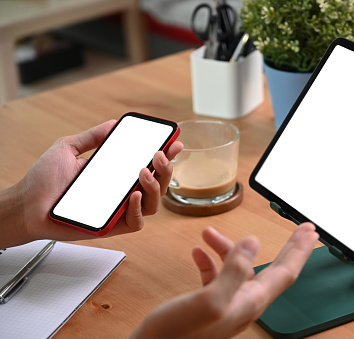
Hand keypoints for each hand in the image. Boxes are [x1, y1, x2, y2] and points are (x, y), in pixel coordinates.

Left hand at [1, 120, 182, 246]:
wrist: (25, 204)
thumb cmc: (43, 181)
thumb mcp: (68, 148)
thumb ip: (91, 136)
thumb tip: (112, 123)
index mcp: (117, 175)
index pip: (149, 165)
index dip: (166, 155)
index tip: (174, 141)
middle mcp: (122, 193)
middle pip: (159, 184)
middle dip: (166, 168)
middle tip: (159, 155)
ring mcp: (119, 210)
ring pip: (153, 204)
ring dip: (155, 187)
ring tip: (144, 172)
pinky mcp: (112, 227)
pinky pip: (137, 222)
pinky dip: (138, 209)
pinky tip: (132, 195)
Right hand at [132, 222, 318, 338]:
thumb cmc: (178, 335)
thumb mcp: (210, 300)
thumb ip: (234, 271)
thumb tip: (253, 244)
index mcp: (250, 301)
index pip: (285, 272)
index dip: (300, 250)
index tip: (310, 232)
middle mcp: (244, 302)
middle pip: (274, 269)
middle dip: (288, 247)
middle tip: (302, 230)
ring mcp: (228, 302)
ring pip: (238, 267)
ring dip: (227, 247)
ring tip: (209, 234)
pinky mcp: (210, 303)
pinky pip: (217, 275)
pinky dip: (210, 261)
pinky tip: (198, 253)